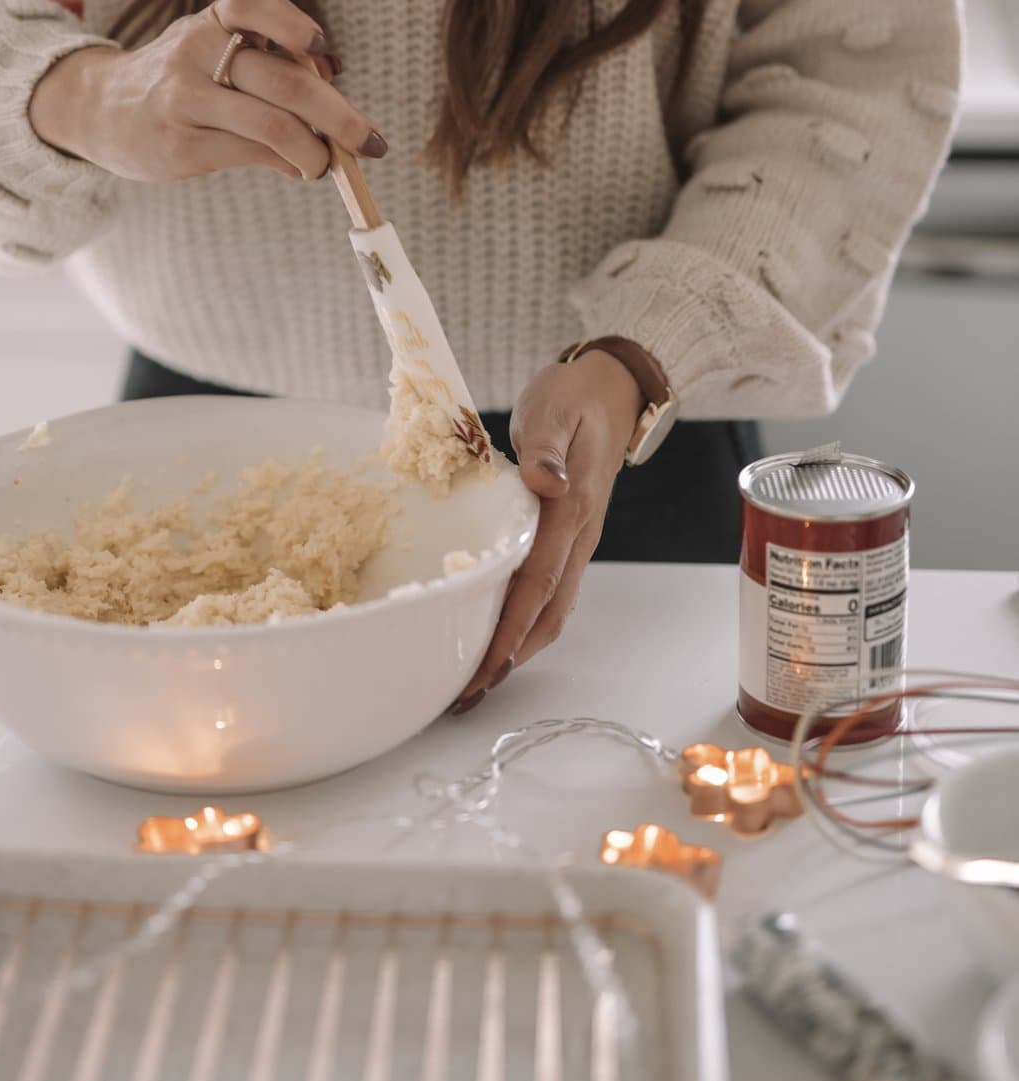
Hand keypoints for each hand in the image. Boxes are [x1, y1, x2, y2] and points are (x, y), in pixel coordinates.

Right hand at [28, 0, 388, 182]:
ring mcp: (184, 100)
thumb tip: (335, 105)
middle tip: (371, 141)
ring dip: (316, 150)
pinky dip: (288, 162)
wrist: (101, 109)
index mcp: (211, 19)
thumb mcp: (215, 47)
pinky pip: (251, 153)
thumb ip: (274, 64)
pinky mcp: (180, 146)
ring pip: (272, 124)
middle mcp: (195, 52)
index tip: (324, 53)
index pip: (250, 2)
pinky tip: (297, 167)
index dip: (294, 24)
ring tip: (327, 164)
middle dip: (339, 115)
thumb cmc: (182, 75)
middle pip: (284, 80)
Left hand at [450, 350, 645, 711]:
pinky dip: (526, 619)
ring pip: (553, 607)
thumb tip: (542, 482)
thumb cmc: (574, 396)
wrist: (612, 388)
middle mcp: (579, 533)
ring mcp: (578, 537)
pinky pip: (551, 588)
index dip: (511, 630)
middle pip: (548, 611)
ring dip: (519, 646)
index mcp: (571, 508)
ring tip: (477, 675)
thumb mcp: (554, 409)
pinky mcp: (571, 534)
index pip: (539, 582)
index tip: (484, 667)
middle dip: (510, 656)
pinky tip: (500, 630)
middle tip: (467, 692)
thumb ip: (545, 447)